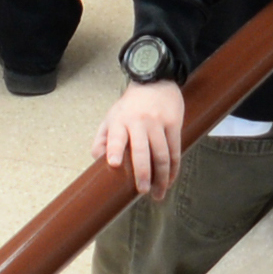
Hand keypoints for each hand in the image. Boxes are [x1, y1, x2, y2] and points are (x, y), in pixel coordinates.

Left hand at [94, 77, 190, 195]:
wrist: (156, 80)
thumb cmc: (131, 104)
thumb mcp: (111, 116)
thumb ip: (102, 138)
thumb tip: (98, 160)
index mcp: (120, 121)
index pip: (116, 136)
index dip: (114, 149)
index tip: (114, 163)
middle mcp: (139, 122)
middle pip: (142, 150)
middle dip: (142, 172)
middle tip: (143, 190)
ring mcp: (158, 123)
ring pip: (162, 154)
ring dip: (161, 177)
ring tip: (158, 193)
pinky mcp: (174, 124)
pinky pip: (175, 150)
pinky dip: (173, 168)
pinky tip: (169, 180)